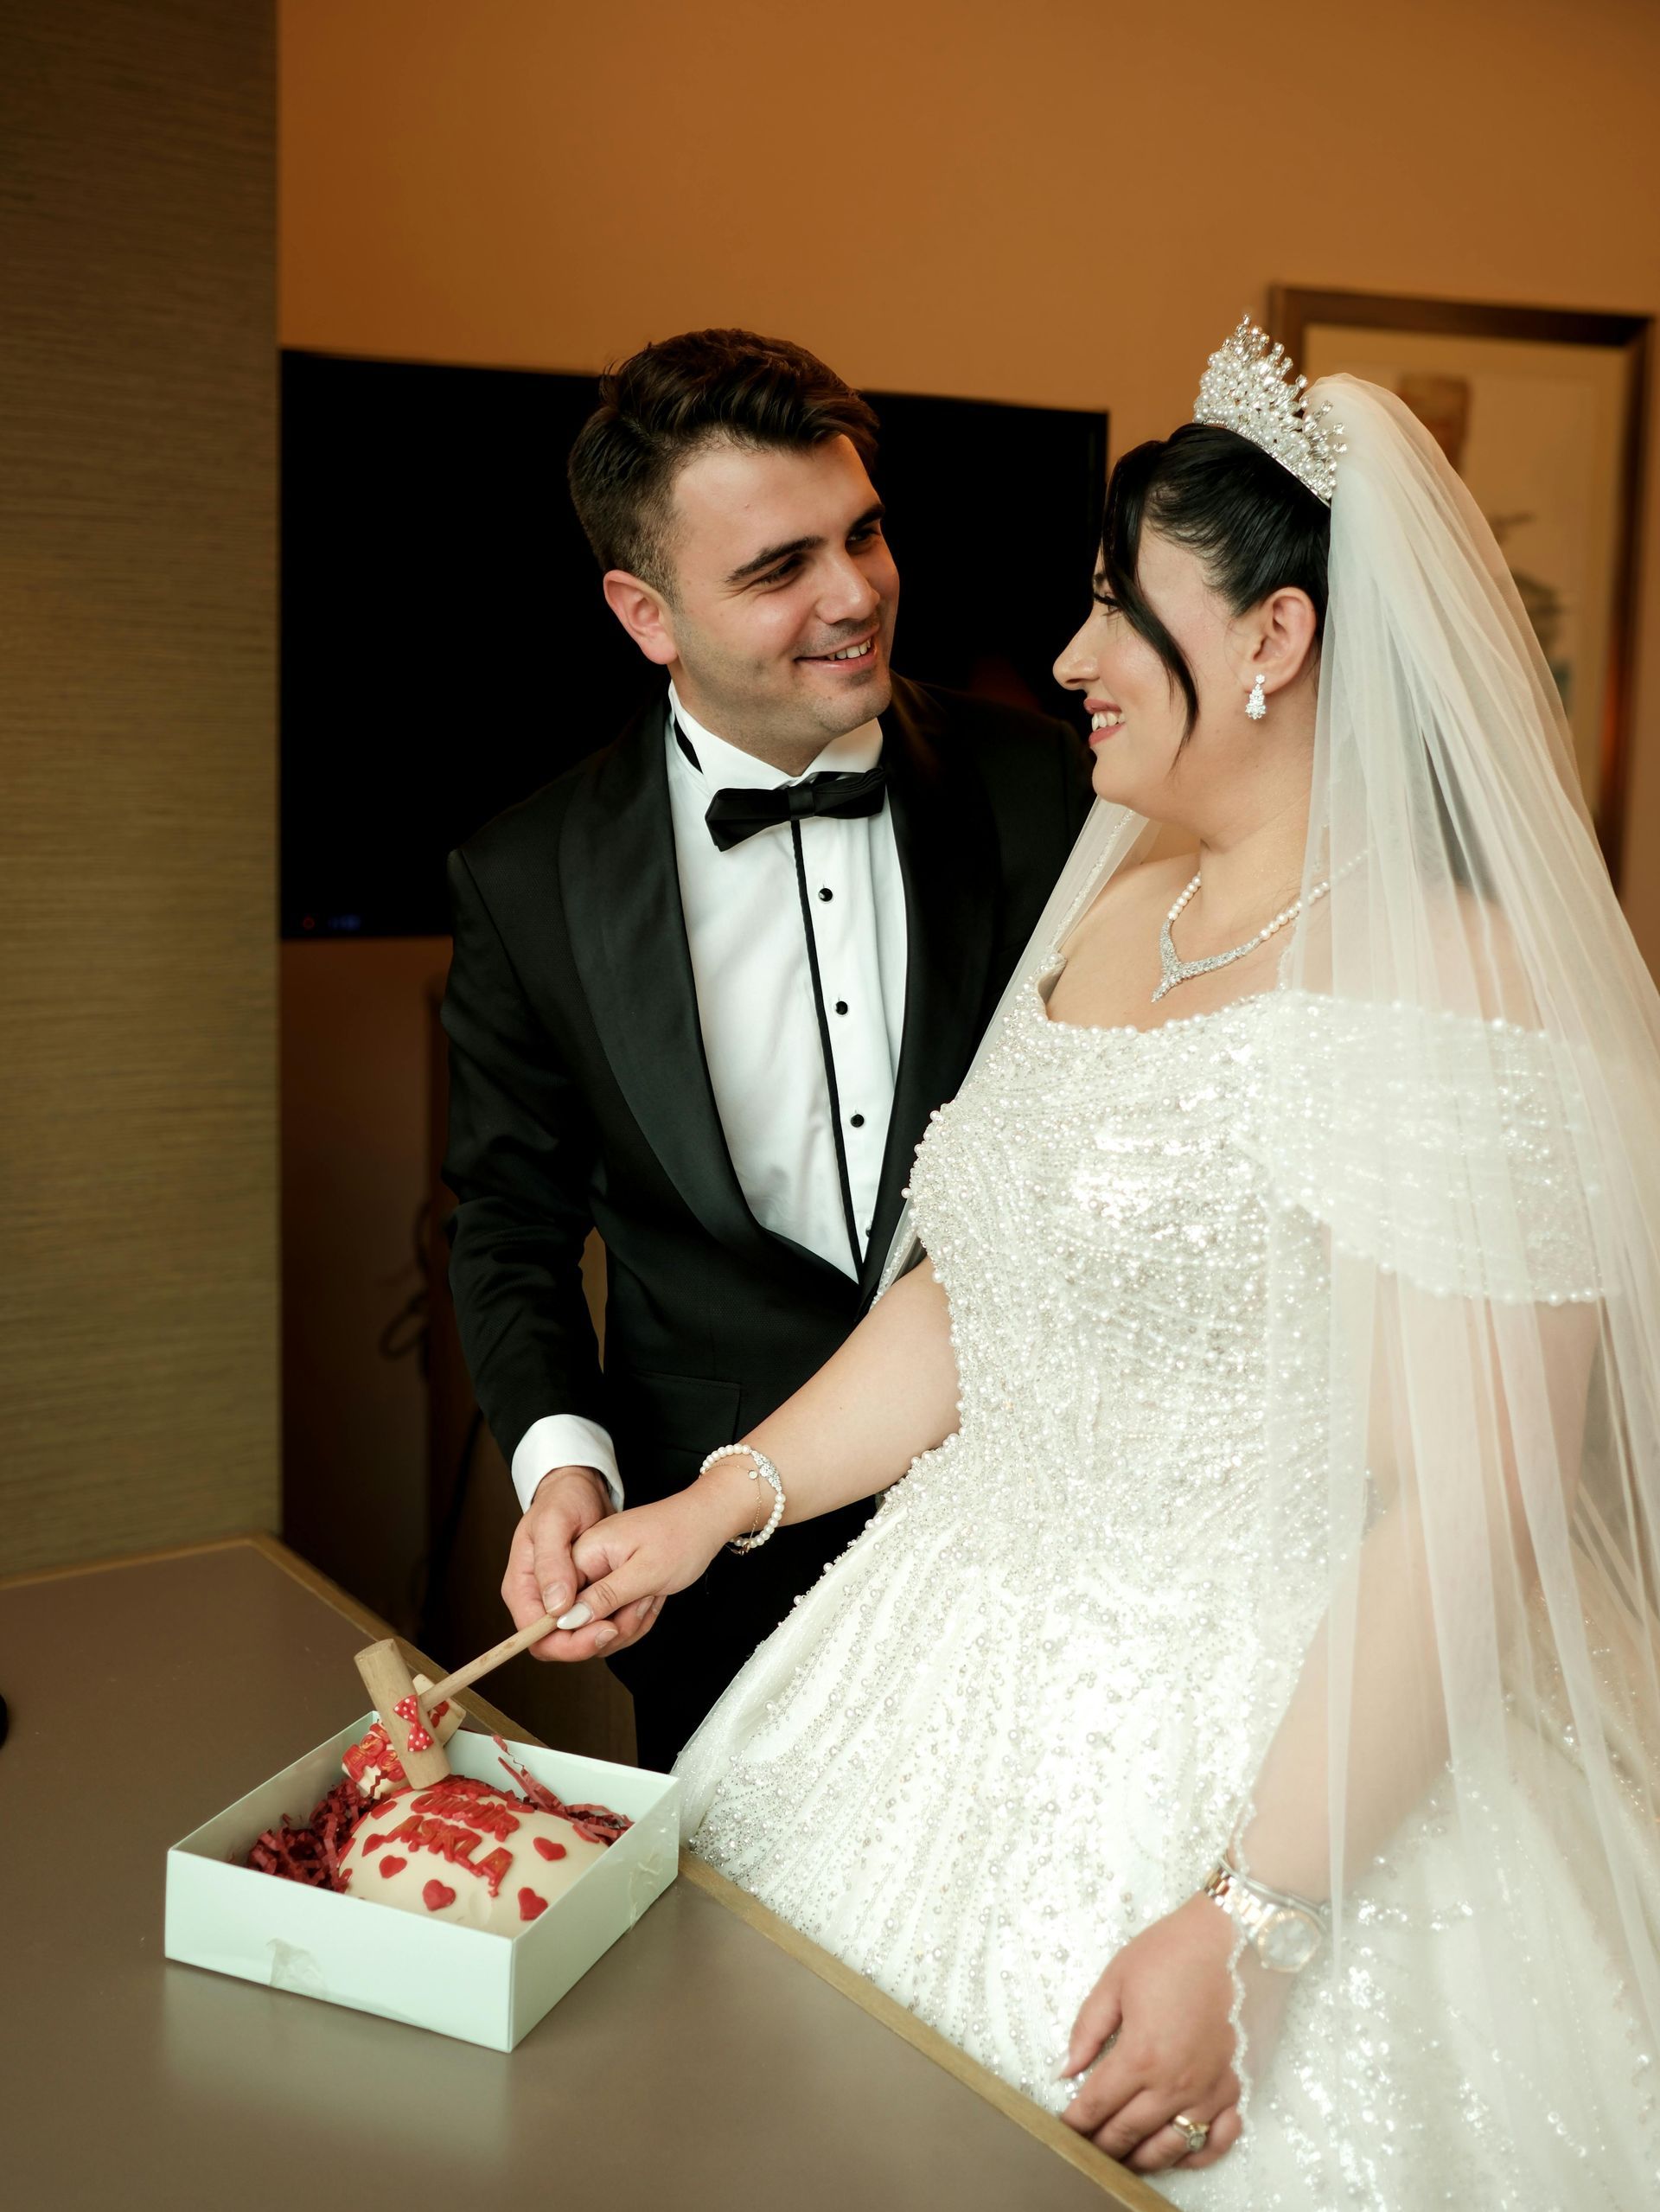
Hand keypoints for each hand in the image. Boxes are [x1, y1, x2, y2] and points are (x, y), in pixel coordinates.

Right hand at [500, 1466, 645, 1662]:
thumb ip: (552, 1564)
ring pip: (585, 1640)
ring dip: (617, 1630)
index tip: (604, 1629)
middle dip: (598, 1639)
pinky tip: (641, 1599)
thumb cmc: (563, 1499)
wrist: (582, 1487)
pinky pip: (601, 1625)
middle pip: (563, 1645)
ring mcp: (562, 1603)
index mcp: (522, 1588)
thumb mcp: (555, 1523)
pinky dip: (623, 1619)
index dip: (570, 1643)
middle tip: (628, 1621)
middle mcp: (538, 1601)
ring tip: (641, 1602)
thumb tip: (555, 1607)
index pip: (537, 1637)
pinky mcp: (585, 1599)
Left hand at [1060, 1894, 1242, 2173]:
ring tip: (1122, 2156)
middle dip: (1101, 2145)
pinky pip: (1218, 2138)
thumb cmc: (1171, 1952)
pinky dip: (1196, 2152)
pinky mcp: (1235, 2086)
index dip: (1076, 2122)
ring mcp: (1208, 2090)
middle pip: (1128, 2132)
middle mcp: (1175, 2083)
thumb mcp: (1115, 1981)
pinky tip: (1177, 2149)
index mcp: (1141, 2055)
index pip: (1097, 2104)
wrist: (1232, 1939)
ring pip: (1169, 2146)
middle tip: (1085, 2147)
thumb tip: (1066, 2068)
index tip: (1064, 2129)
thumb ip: (1087, 2029)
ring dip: (1142, 2157)